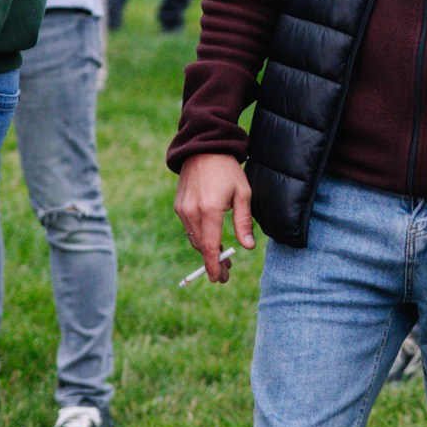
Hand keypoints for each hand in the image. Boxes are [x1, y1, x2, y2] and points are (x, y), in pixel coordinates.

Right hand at [175, 154, 254, 283]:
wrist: (203, 147)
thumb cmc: (227, 169)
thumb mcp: (243, 193)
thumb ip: (244, 221)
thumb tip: (248, 247)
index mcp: (210, 210)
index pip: (210, 247)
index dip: (214, 266)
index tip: (219, 279)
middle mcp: (192, 212)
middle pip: (202, 246)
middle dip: (213, 261)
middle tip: (227, 272)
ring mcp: (182, 209)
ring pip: (194, 238)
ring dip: (207, 249)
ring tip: (222, 256)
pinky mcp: (178, 205)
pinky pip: (189, 227)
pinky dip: (200, 236)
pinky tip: (212, 238)